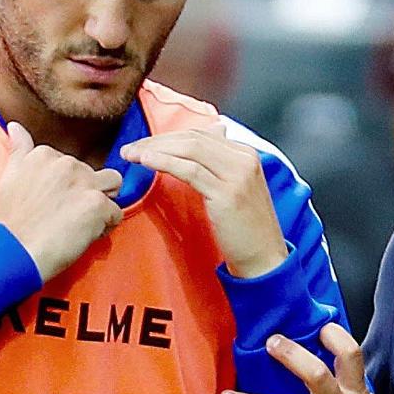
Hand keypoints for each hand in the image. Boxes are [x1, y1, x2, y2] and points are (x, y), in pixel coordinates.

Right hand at [0, 121, 123, 279]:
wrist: (15, 252)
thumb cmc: (12, 221)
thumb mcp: (9, 177)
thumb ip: (19, 149)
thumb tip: (15, 126)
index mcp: (46, 154)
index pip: (75, 165)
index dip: (69, 188)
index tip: (54, 204)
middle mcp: (67, 163)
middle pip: (96, 175)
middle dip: (87, 195)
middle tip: (66, 217)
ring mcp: (84, 182)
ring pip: (114, 185)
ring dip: (103, 203)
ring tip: (83, 222)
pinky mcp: (98, 205)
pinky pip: (117, 213)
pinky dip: (105, 227)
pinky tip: (85, 235)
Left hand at [120, 124, 288, 277]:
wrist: (264, 259)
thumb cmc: (245, 229)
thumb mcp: (235, 188)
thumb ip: (220, 163)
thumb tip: (210, 135)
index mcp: (245, 154)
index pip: (199, 134)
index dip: (166, 137)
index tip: (142, 145)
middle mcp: (244, 158)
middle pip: (192, 138)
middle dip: (156, 141)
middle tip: (129, 149)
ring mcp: (237, 174)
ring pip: (189, 149)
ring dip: (155, 149)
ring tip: (131, 155)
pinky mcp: (227, 192)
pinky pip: (190, 170)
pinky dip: (164, 162)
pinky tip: (146, 162)